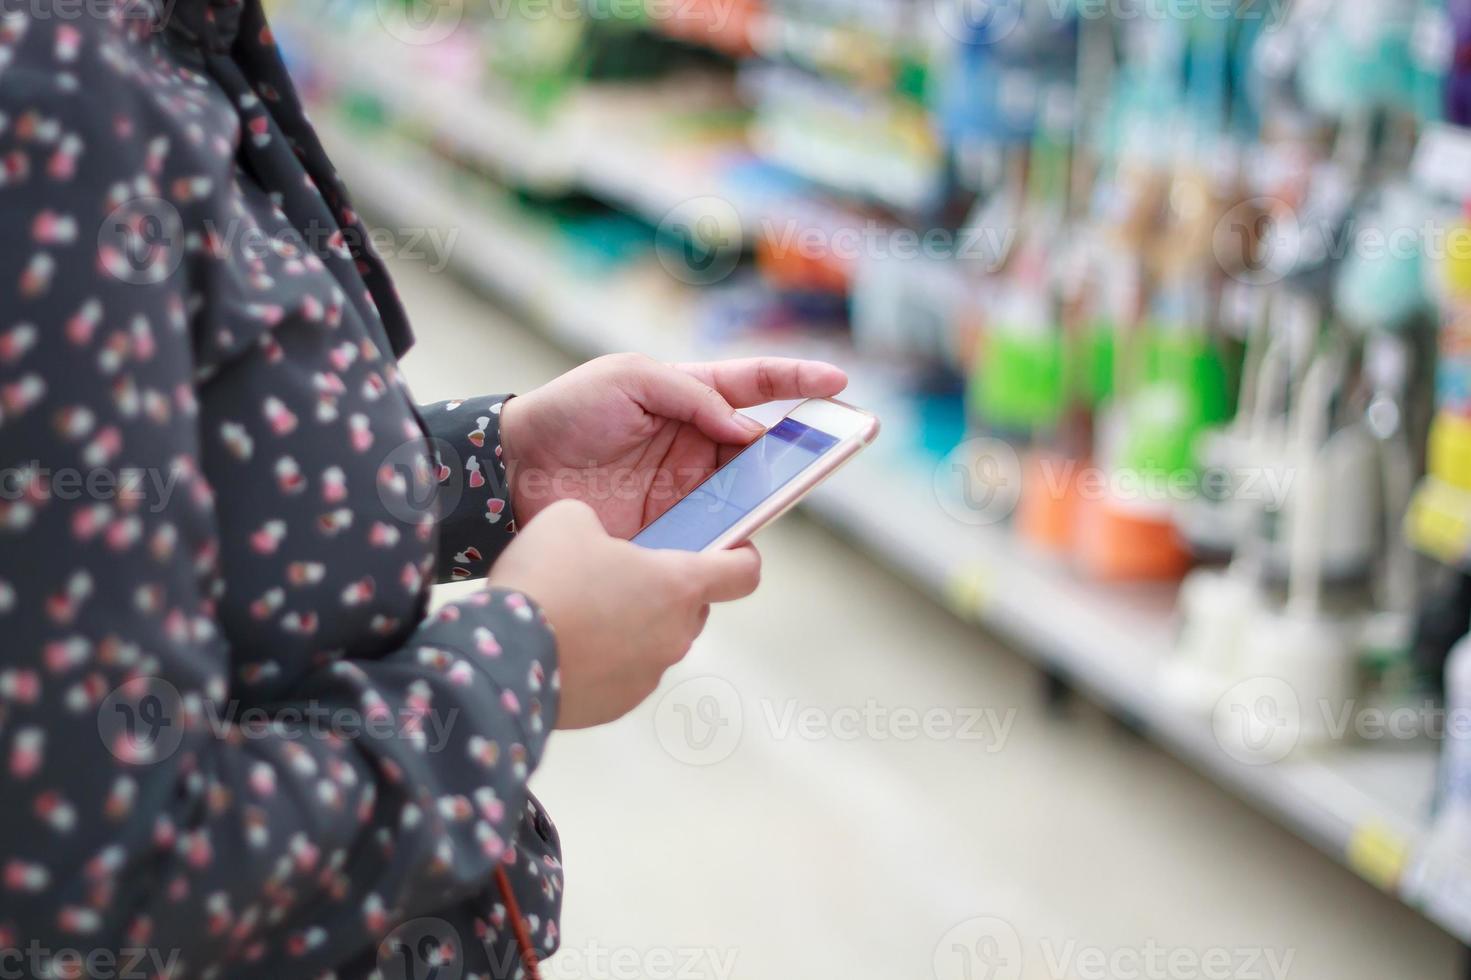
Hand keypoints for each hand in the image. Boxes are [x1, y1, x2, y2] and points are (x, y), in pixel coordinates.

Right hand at [489, 499, 760, 728]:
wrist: (500, 657)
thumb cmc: (545, 580)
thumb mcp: (569, 518)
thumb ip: (599, 525)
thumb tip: (593, 545)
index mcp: (677, 585)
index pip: (742, 574)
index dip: (740, 558)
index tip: (730, 551)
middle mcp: (675, 635)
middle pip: (690, 608)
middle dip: (661, 591)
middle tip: (615, 576)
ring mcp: (647, 676)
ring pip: (652, 642)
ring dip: (628, 627)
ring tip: (576, 613)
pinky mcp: (616, 706)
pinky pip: (620, 675)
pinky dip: (601, 661)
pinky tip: (562, 646)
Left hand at [498, 354, 846, 536]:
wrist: (513, 470)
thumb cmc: (568, 411)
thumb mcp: (628, 377)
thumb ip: (691, 395)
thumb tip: (746, 429)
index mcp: (691, 398)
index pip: (756, 386)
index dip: (797, 384)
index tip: (837, 385)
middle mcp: (698, 446)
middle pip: (764, 449)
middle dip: (800, 448)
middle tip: (830, 448)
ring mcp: (687, 491)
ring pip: (748, 495)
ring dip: (772, 495)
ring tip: (790, 491)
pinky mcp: (670, 532)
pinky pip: (715, 537)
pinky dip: (735, 539)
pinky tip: (746, 536)